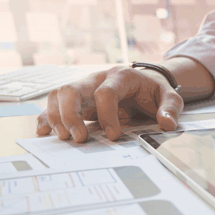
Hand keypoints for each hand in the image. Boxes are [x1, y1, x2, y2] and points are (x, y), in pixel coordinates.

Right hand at [36, 66, 183, 142]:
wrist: (147, 83)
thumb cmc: (155, 90)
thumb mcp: (170, 96)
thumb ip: (171, 108)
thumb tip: (167, 123)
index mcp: (121, 76)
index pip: (105, 92)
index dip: (107, 114)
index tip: (114, 135)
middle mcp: (98, 79)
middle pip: (72, 89)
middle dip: (71, 115)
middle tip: (79, 139)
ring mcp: (85, 88)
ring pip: (59, 95)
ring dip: (56, 116)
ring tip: (64, 138)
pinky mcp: (78, 100)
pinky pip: (55, 104)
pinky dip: (47, 117)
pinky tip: (44, 132)